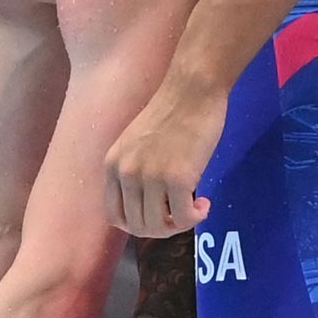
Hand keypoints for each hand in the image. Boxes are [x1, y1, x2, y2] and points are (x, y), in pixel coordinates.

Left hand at [106, 78, 226, 238]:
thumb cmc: (172, 113)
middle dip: (162, 229)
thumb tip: (148, 208)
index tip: (158, 218)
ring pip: (158, 227)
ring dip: (179, 226)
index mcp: (112, 166)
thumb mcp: (136, 145)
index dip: (138, 225)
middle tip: (181, 216)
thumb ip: (134, 173)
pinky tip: (204, 203)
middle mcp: (126, 174)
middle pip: (137, 226)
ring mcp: (150, 177)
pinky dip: (196, 217)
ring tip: (194, 208)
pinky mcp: (177, 178)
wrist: (193, 89)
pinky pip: (183, 217)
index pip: (115, 217)